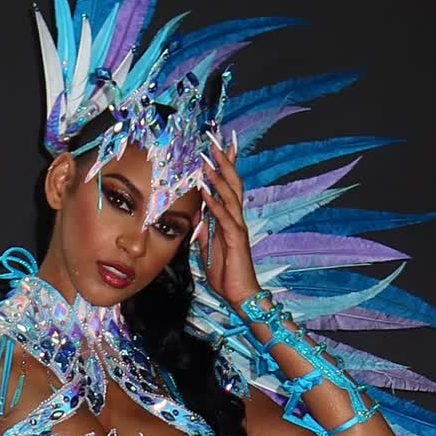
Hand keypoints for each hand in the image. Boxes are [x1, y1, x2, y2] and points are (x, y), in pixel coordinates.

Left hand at [196, 131, 260, 308]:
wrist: (239, 294)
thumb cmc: (225, 273)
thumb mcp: (207, 248)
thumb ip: (203, 231)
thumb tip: (196, 215)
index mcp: (229, 219)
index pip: (229, 185)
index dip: (226, 165)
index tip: (220, 145)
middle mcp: (236, 218)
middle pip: (233, 183)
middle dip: (224, 161)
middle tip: (216, 141)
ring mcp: (237, 227)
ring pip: (230, 196)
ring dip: (218, 178)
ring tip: (208, 161)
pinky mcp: (236, 239)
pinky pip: (225, 218)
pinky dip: (215, 204)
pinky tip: (206, 193)